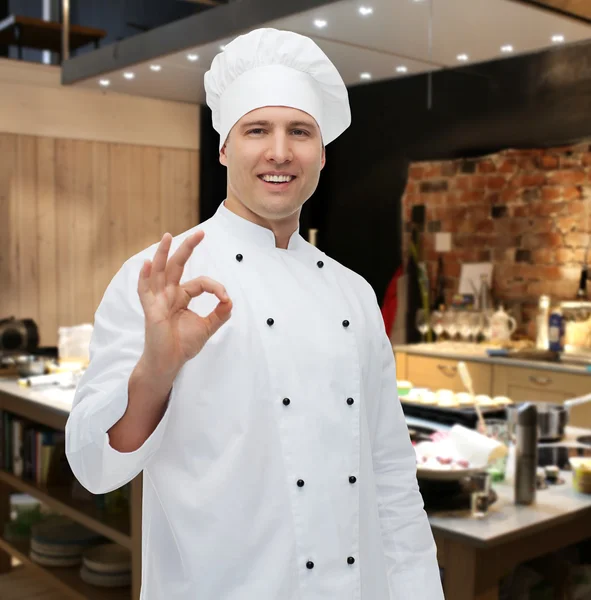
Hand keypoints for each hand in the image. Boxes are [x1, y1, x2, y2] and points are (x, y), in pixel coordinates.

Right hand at [137, 230, 231, 376]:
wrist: (169, 363)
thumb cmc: (183, 345)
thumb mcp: (207, 327)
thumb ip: (219, 314)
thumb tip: (230, 301)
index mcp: (181, 296)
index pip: (200, 282)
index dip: (215, 287)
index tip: (226, 298)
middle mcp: (169, 294)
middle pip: (177, 266)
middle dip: (187, 248)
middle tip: (200, 232)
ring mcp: (158, 300)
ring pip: (160, 272)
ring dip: (162, 254)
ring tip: (167, 237)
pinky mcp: (151, 310)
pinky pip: (145, 291)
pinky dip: (145, 277)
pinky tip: (147, 264)